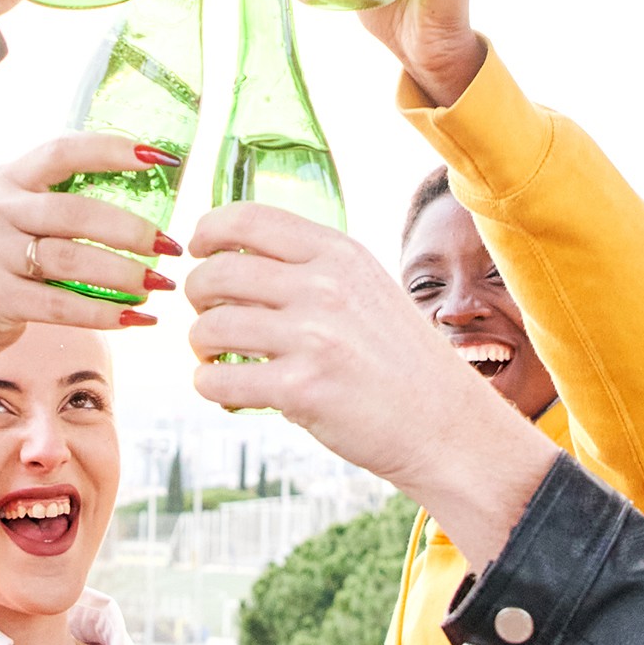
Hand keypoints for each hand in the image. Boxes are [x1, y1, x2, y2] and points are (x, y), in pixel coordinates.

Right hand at [0, 134, 175, 443]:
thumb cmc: (11, 259)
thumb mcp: (25, 216)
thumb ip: (67, 200)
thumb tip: (152, 190)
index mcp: (7, 177)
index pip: (63, 152)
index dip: (113, 151)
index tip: (162, 160)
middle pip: (74, 212)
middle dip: (131, 230)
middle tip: (169, 246)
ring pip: (70, 260)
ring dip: (124, 274)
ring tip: (159, 284)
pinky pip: (60, 305)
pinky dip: (104, 313)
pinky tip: (136, 318)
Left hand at [180, 201, 556, 563]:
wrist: (447, 426)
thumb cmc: (399, 362)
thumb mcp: (366, 289)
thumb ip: (311, 270)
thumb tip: (232, 260)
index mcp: (339, 253)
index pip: (246, 218)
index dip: (207, 232)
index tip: (199, 250)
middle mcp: (325, 287)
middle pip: (216, 273)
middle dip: (197, 296)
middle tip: (208, 317)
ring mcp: (313, 337)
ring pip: (208, 328)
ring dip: (200, 346)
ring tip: (216, 359)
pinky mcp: (302, 389)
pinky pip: (217, 381)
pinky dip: (210, 387)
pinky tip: (229, 391)